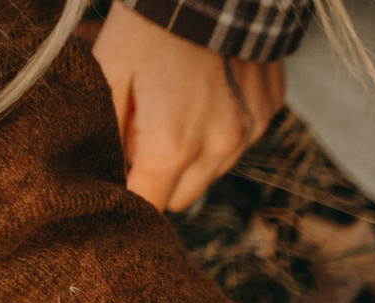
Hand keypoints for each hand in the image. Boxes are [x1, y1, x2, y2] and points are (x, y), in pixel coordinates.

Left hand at [90, 4, 285, 212]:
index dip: (127, 196)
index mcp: (171, 146)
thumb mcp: (109, 70)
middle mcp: (216, 151)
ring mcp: (247, 134)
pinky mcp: (267, 114)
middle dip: (159, 178)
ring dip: (192, 154)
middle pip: (182, 198)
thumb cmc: (151, 27)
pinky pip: (239, 141)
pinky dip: (221, 128)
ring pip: (212, 172)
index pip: (147, 204)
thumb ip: (107, 128)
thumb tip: (109, 165)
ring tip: (178, 106)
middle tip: (141, 134)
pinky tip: (209, 91)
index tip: (115, 181)